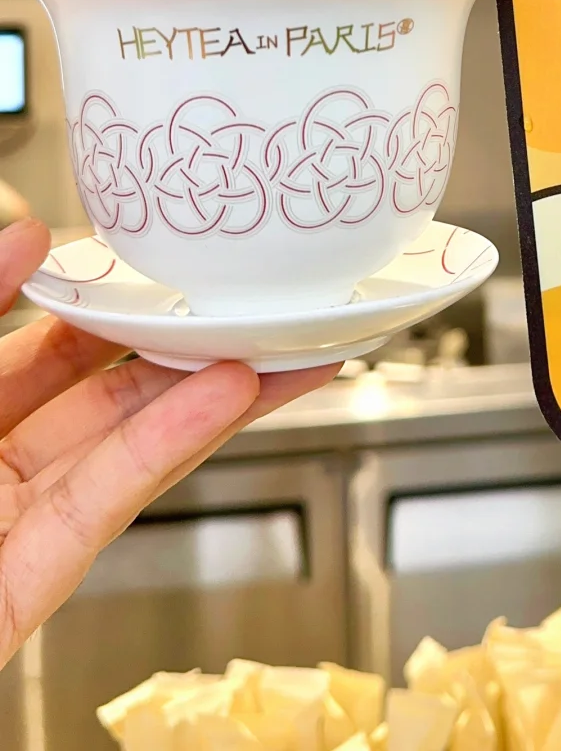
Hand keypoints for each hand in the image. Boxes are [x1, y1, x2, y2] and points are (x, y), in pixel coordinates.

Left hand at [0, 219, 340, 669]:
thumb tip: (23, 234)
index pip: (35, 343)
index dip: (101, 297)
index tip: (158, 259)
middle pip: (101, 392)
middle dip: (183, 347)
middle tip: (252, 306)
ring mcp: (11, 524)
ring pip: (126, 442)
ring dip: (209, 393)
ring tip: (280, 346)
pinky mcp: (32, 580)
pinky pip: (111, 498)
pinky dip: (176, 443)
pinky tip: (230, 395)